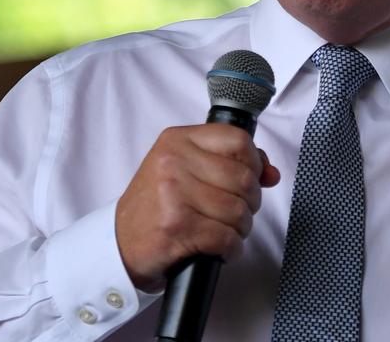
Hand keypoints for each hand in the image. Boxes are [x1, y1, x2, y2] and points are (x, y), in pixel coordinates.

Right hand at [115, 125, 279, 291]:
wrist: (118, 244)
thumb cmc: (156, 206)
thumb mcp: (185, 170)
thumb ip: (230, 163)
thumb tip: (271, 174)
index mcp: (177, 140)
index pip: (238, 140)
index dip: (254, 163)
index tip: (251, 179)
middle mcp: (173, 162)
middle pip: (244, 178)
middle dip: (250, 202)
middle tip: (236, 213)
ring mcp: (173, 195)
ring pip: (238, 210)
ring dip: (240, 228)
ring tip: (225, 231)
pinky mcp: (177, 228)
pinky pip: (226, 238)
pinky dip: (231, 249)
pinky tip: (220, 249)